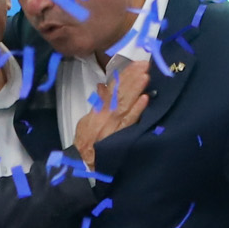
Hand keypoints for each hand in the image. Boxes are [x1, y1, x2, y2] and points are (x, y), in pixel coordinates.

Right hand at [73, 56, 150, 170]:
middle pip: (121, 93)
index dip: (124, 75)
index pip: (112, 88)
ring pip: (126, 103)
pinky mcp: (121, 136)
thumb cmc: (85, 142)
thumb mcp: (86, 120)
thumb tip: (103, 87)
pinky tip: (145, 99)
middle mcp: (107, 115)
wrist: (82, 163)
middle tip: (144, 64)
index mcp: (99, 110)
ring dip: (136, 89)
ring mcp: (114, 125)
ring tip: (145, 75)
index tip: (135, 64)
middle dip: (132, 77)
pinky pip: (130, 121)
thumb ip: (97, 104)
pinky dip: (137, 110)